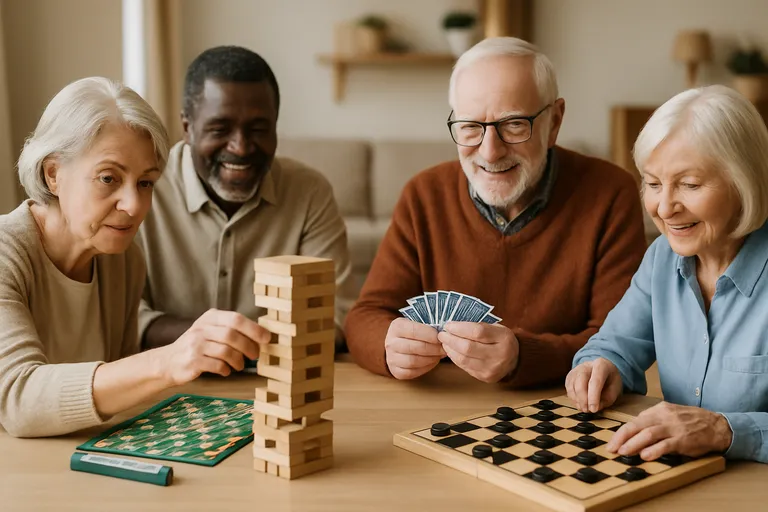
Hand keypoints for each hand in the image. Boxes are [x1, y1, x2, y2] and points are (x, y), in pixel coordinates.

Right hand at [157, 309, 270, 384]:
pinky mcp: (192, 360)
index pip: (236, 319)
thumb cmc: (197, 346)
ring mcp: (195, 344)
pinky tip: (226, 371)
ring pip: (226, 351)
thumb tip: (261, 336)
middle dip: (248, 347)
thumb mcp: (211, 331)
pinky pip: (217, 365)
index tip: (267, 338)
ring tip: (239, 366)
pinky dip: (225, 369)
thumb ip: (232, 330)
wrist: (167, 361)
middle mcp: (202, 328)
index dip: (254, 329)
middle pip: (232, 335)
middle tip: (255, 355)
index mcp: (210, 318)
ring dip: (238, 360)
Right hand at [385, 318, 444, 379]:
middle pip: (415, 347)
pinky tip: (431, 361)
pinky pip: (412, 372)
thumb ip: (428, 326)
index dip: (431, 335)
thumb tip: (445, 334)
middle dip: (434, 348)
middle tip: (444, 348)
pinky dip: (425, 368)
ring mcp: (391, 358)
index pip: (414, 330)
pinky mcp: (395, 371)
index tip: (441, 337)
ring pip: (413, 362)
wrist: (396, 344)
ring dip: (431, 359)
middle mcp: (391, 343)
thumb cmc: (412, 333)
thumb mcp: (416, 323)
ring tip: (439, 355)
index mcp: (396, 327)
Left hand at [437, 322, 518, 382]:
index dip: (459, 328)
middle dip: (451, 339)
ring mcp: (492, 368)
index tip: (448, 325)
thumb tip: (452, 325)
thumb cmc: (500, 339)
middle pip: (468, 348)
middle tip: (441, 334)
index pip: (477, 332)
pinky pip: (464, 367)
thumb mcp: (496, 327)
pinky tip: (451, 351)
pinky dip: (455, 358)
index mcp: (504, 337)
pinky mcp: (485, 377)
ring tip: (445, 342)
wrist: (515, 360)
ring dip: (450, 349)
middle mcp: (500, 355)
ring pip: (464, 359)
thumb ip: (477, 325)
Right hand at [566, 358, 622, 412]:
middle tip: (588, 410)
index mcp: (601, 365)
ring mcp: (575, 370)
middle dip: (583, 399)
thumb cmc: (609, 380)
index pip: (595, 380)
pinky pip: (568, 389)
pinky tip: (580, 403)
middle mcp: (586, 365)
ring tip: (585, 408)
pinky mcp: (569, 376)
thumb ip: (606, 399)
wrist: (602, 370)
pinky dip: (573, 399)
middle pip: (580, 382)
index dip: (594, 396)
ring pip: (572, 386)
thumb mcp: (614, 389)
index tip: (594, 409)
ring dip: (577, 400)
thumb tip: (593, 408)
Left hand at [606, 401, 733, 459]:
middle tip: (612, 449)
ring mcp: (674, 428)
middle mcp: (664, 417)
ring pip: (648, 434)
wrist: (716, 425)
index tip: (612, 442)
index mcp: (658, 410)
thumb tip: (633, 433)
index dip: (621, 432)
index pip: (635, 420)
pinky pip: (666, 444)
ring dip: (633, 444)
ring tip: (623, 452)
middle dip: (622, 438)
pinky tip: (645, 456)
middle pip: (637, 425)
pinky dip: (654, 450)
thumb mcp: (669, 415)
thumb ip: (652, 422)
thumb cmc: (690, 422)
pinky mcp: (683, 439)